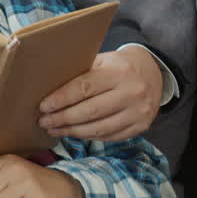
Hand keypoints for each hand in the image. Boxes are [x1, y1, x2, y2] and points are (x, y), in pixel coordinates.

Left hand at [38, 45, 160, 140]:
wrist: (153, 71)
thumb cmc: (118, 65)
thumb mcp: (103, 60)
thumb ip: (81, 73)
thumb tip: (48, 88)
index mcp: (119, 72)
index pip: (84, 88)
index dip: (61, 99)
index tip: (43, 106)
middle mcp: (132, 93)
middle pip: (90, 111)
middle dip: (62, 118)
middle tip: (44, 121)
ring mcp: (139, 112)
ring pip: (99, 128)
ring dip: (72, 132)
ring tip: (54, 130)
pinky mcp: (142, 126)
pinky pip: (110, 136)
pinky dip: (89, 136)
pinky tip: (74, 134)